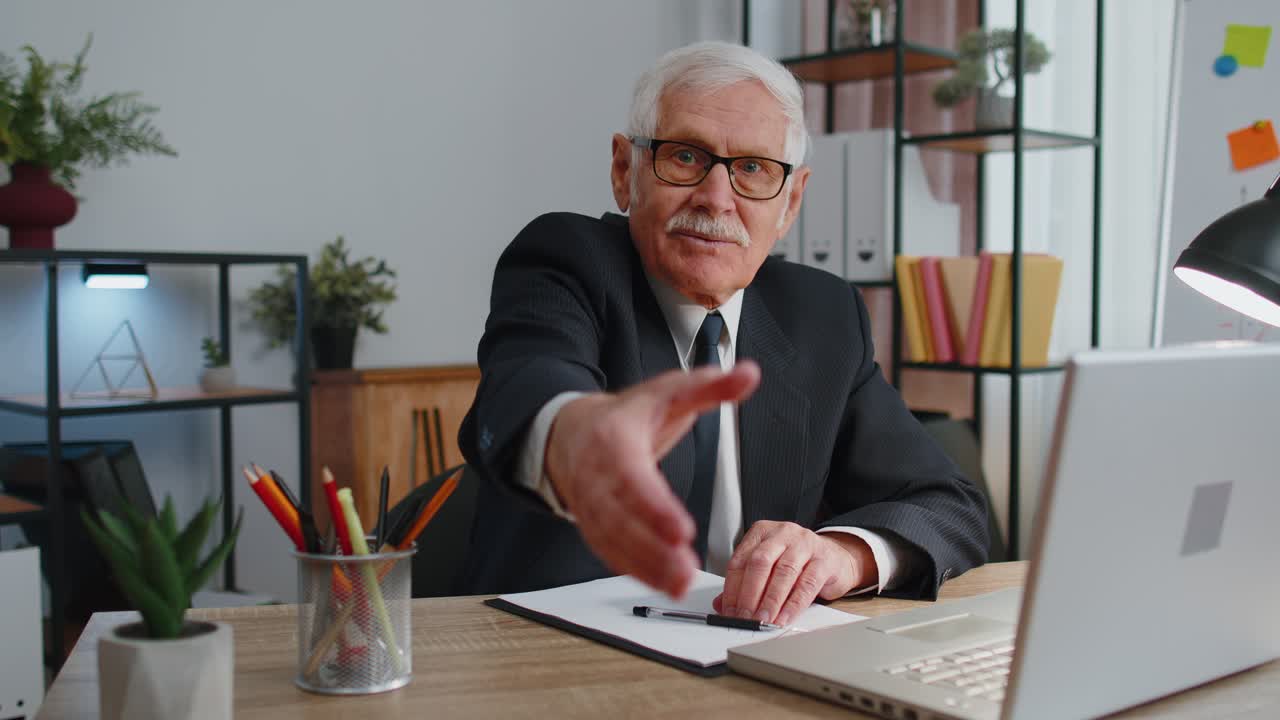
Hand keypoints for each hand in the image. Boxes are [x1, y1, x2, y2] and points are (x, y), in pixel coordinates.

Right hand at [545, 360, 760, 598]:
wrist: (572, 432)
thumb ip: (709, 386)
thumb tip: (748, 374)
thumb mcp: (667, 392)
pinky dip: (634, 569)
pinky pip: (609, 551)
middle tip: (685, 569)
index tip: (682, 529)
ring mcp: (591, 503)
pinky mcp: (592, 524)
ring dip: (645, 565)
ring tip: (679, 583)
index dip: (653, 507)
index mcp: (614, 439)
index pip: (632, 478)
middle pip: (620, 517)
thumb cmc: (626, 416)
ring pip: (613, 540)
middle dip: (652, 547)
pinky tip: (661, 583)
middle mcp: (596, 475)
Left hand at [713, 522, 876, 625]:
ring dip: (770, 601)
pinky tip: (784, 617)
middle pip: (760, 563)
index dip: (732, 588)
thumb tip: (721, 605)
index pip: (740, 560)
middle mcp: (782, 533)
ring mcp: (805, 544)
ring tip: (762, 619)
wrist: (836, 558)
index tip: (728, 610)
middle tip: (744, 617)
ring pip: (783, 573)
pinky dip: (793, 605)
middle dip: (749, 594)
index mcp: (762, 532)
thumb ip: (745, 583)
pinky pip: (806, 584)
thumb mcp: (769, 568)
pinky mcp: (824, 560)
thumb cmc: (797, 563)